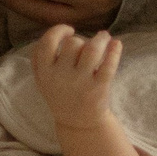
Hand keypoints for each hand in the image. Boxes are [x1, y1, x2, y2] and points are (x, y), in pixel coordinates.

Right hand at [31, 23, 123, 137]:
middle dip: (82, 40)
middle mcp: (61, 77)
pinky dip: (115, 51)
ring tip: (104, 37)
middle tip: (87, 46)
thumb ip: (39, 58)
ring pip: (92, 49)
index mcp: (45, 73)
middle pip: (73, 43)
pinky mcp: (99, 88)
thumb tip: (56, 32)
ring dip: (101, 39)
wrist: (79, 124)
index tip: (69, 31)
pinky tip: (117, 44)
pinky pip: (109, 64)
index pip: (47, 43)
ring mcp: (81, 83)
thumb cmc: (61, 94)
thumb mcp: (42, 80)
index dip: (58, 30)